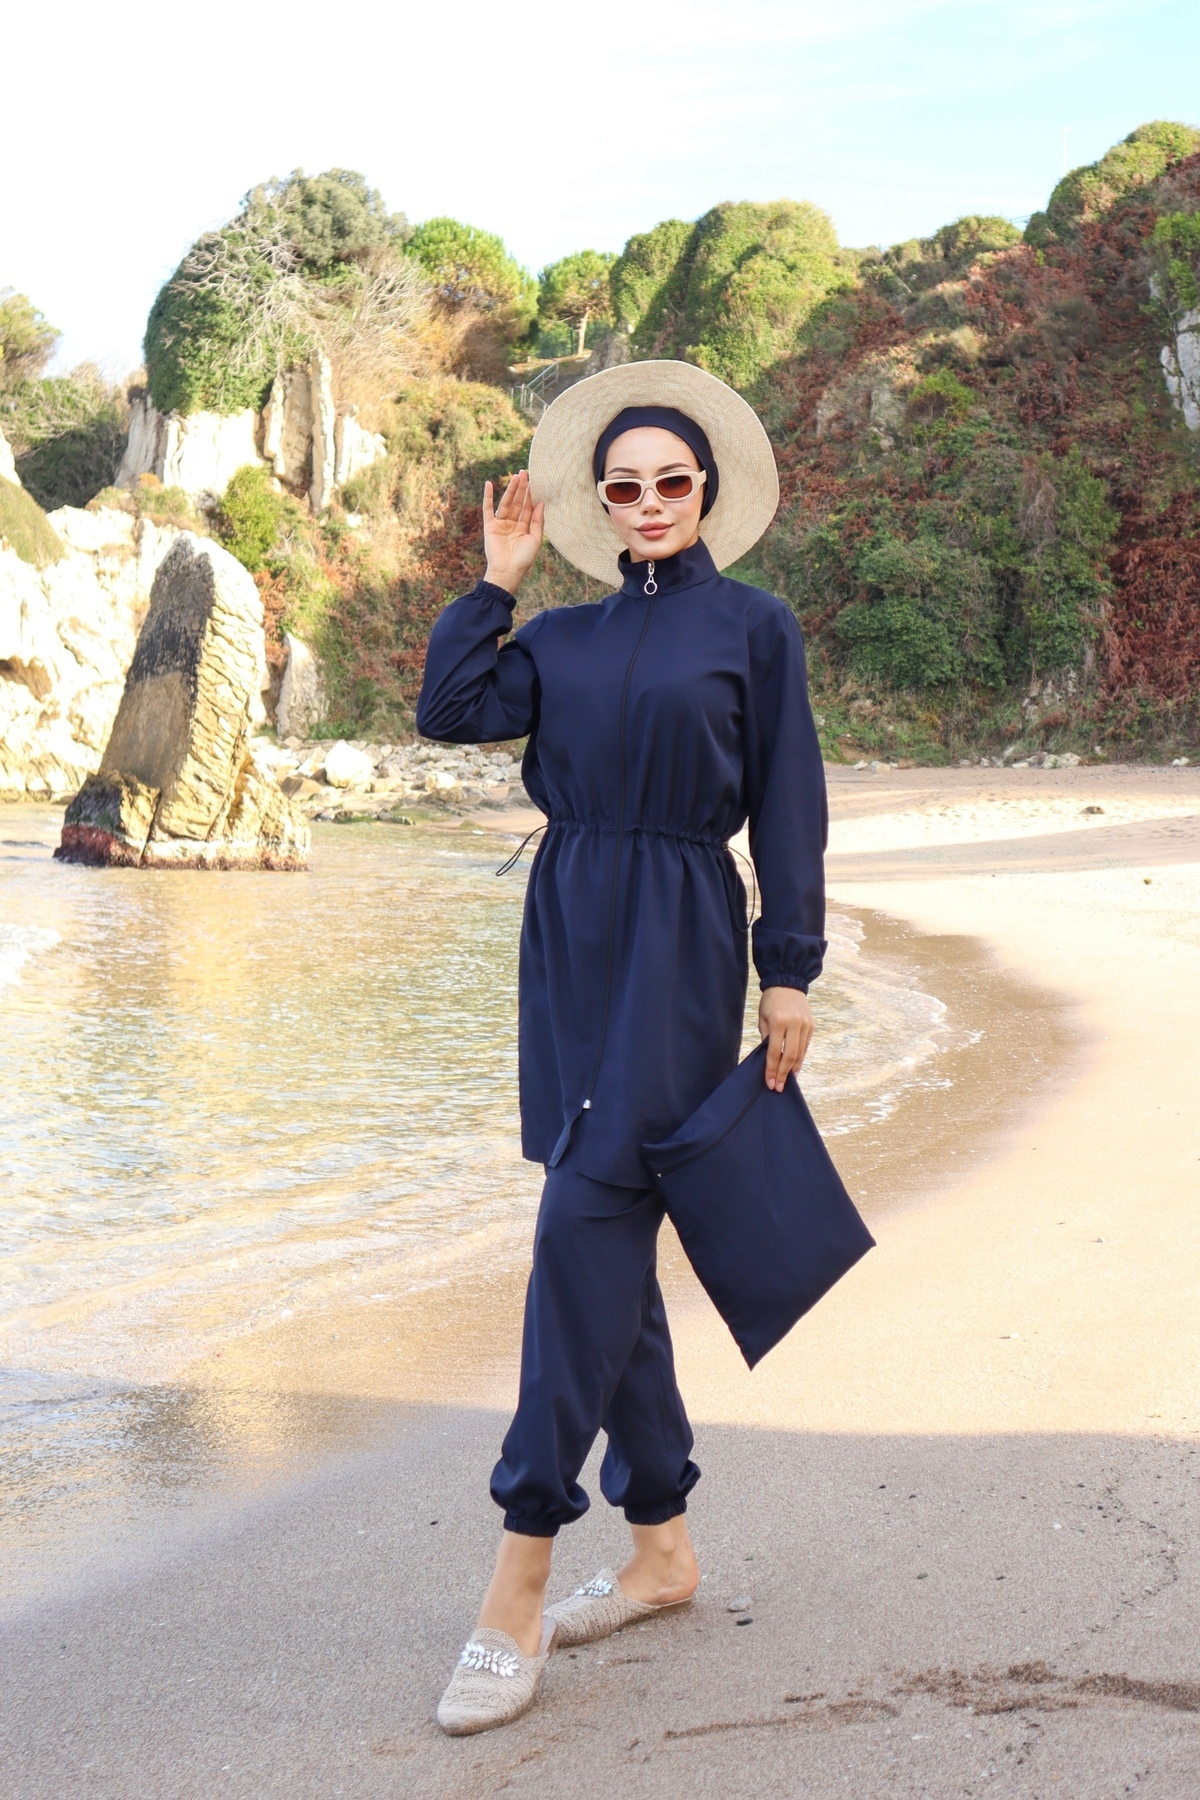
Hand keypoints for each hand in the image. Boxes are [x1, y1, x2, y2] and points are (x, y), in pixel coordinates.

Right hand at [483, 470, 543, 595]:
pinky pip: (488, 509)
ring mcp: (501, 524)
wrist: (507, 571)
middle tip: (524, 473)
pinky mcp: (490, 526)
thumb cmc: (524, 559)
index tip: (534, 481)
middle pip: (518, 503)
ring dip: (510, 490)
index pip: (528, 508)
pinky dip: (488, 497)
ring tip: (515, 476)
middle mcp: (512, 524)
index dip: (531, 495)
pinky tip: (489, 484)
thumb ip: (538, 520)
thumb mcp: (536, 539)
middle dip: (521, 489)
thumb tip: (541, 502)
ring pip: (506, 503)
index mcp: (524, 528)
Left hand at [759, 986, 813, 1090]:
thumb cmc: (770, 1002)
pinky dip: (800, 1059)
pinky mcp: (811, 1025)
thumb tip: (770, 1060)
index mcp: (779, 1022)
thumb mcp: (763, 1019)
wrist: (787, 983)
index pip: (775, 1052)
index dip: (772, 1069)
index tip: (770, 1083)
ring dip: (793, 1069)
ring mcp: (805, 1025)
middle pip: (790, 1056)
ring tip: (786, 1080)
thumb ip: (766, 1039)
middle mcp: (794, 1024)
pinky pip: (806, 1046)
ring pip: (800, 1053)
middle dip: (783, 1074)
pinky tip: (794, 1068)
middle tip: (778, 1087)